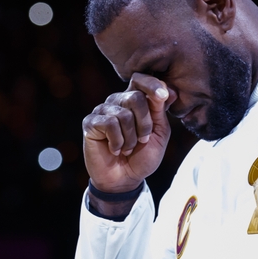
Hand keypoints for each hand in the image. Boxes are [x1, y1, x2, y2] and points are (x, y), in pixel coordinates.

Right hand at [82, 73, 176, 192]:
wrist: (125, 179)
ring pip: (123, 114)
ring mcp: (103, 110)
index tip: (164, 95)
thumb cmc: (142, 156)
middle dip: (145, 124)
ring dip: (131, 138)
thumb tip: (167, 89)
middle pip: (135, 97)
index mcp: (136, 100)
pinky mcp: (90, 122)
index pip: (141, 79)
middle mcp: (118, 101)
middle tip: (143, 141)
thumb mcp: (159, 134)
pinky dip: (117, 142)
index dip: (153, 85)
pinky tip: (115, 149)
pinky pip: (109, 124)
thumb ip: (159, 111)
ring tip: (127, 148)